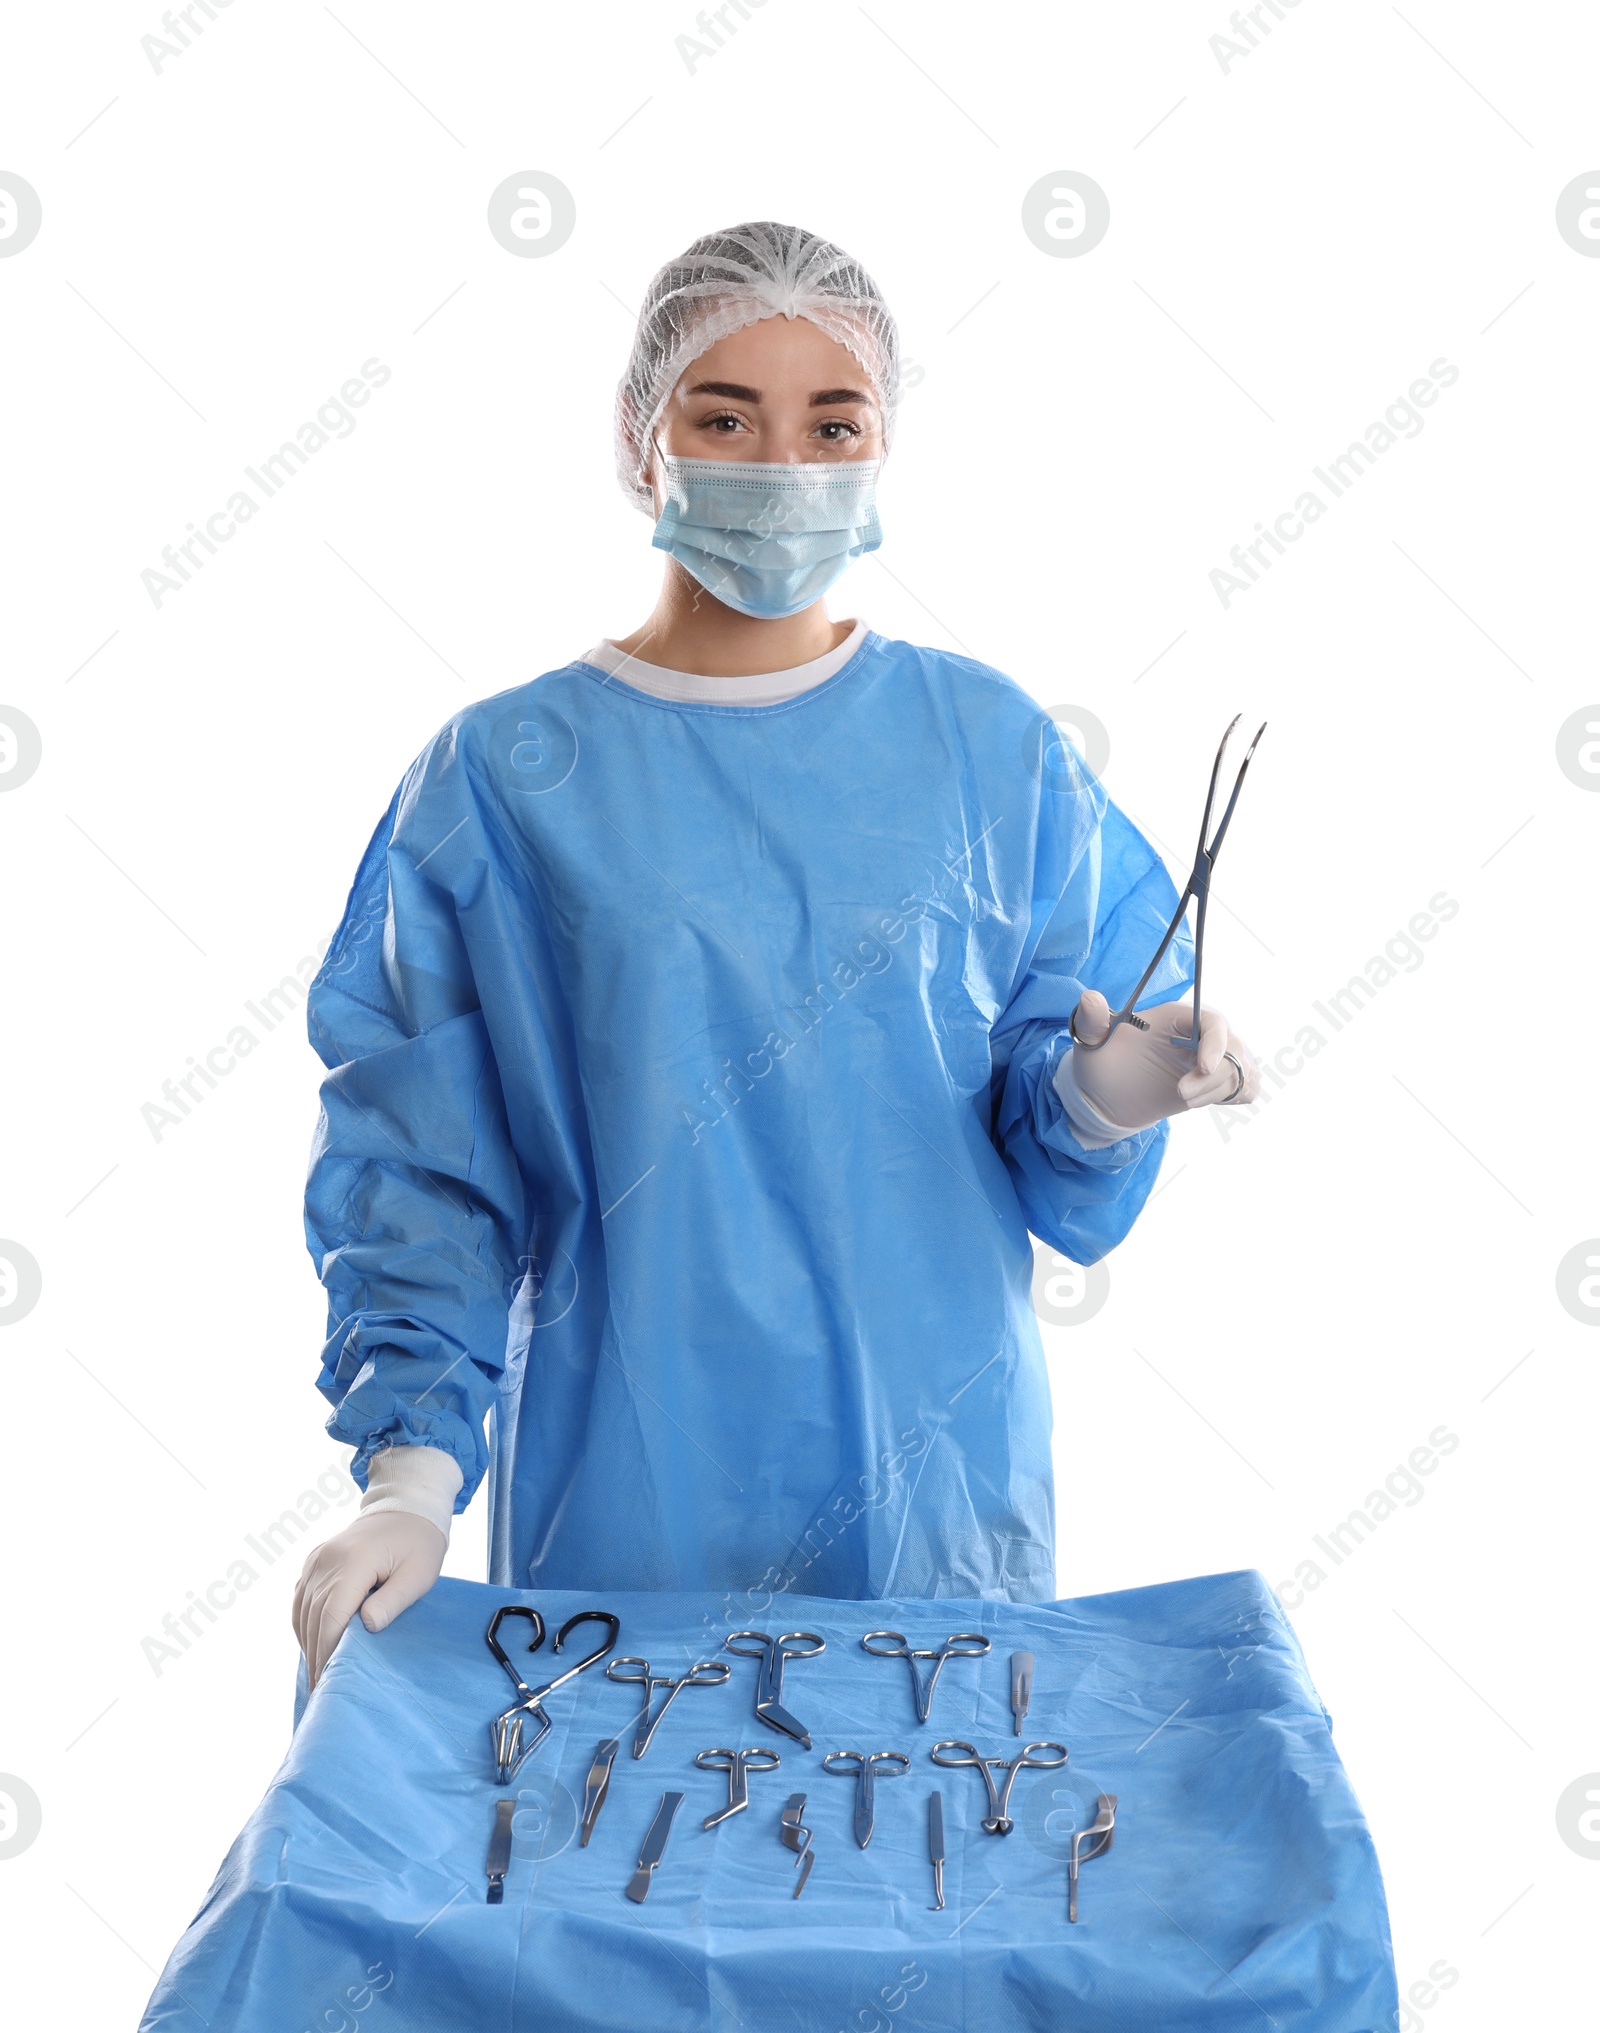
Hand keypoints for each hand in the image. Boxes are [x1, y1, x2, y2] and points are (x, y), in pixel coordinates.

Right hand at [292, 1510, 445, 1688]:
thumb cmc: (419, 1544)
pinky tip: (312, 1644)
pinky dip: (304, 1623)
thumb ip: (393, 1600)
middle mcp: (327, 1559)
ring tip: (316, 1674)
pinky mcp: (315, 1560)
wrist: (407, 1507)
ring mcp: (317, 1558)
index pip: (332, 1615)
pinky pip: (301, 1597)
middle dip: (316, 1654)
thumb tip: (366, 1626)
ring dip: (307, 1642)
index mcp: (353, 1561)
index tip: (329, 1682)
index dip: (328, 1651)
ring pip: (302, 1609)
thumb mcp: (419, 1574)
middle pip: (314, 1616)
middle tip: (319, 1690)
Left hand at [1065, 992, 1260, 1131]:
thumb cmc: (1102, 1062)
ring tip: (1185, 1101)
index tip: (1202, 1068)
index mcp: (1177, 1017)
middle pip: (1234, 1049)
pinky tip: (1206, 1100)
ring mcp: (1213, 1058)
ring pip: (1242, 1071)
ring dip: (1219, 1091)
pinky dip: (1236, 1095)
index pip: (1213, 1022)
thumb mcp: (1091, 1043)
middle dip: (1213, 1078)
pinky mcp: (1217, 1082)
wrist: (1108, 1095)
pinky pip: (1248, 1085)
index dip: (1215, 1043)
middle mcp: (1201, 1033)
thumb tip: (1089, 997)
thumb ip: (1092, 1022)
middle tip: (1181, 1096)